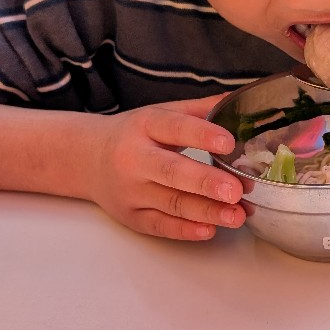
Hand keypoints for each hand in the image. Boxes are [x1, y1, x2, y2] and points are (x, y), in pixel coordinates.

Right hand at [86, 95, 246, 240]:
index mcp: (145, 126)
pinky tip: (210, 230)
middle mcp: (134, 158)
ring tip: (238, 215)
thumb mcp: (161, 113)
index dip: (202, 135)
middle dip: (206, 182)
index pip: (175, 128)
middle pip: (172, 172)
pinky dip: (185, 230)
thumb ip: (200, 110)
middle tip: (236, 190)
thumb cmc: (134, 135)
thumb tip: (241, 99)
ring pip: (172, 203)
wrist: (88, 158)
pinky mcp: (131, 216)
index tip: (229, 143)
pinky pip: (160, 226)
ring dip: (207, 212)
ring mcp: (131, 190)